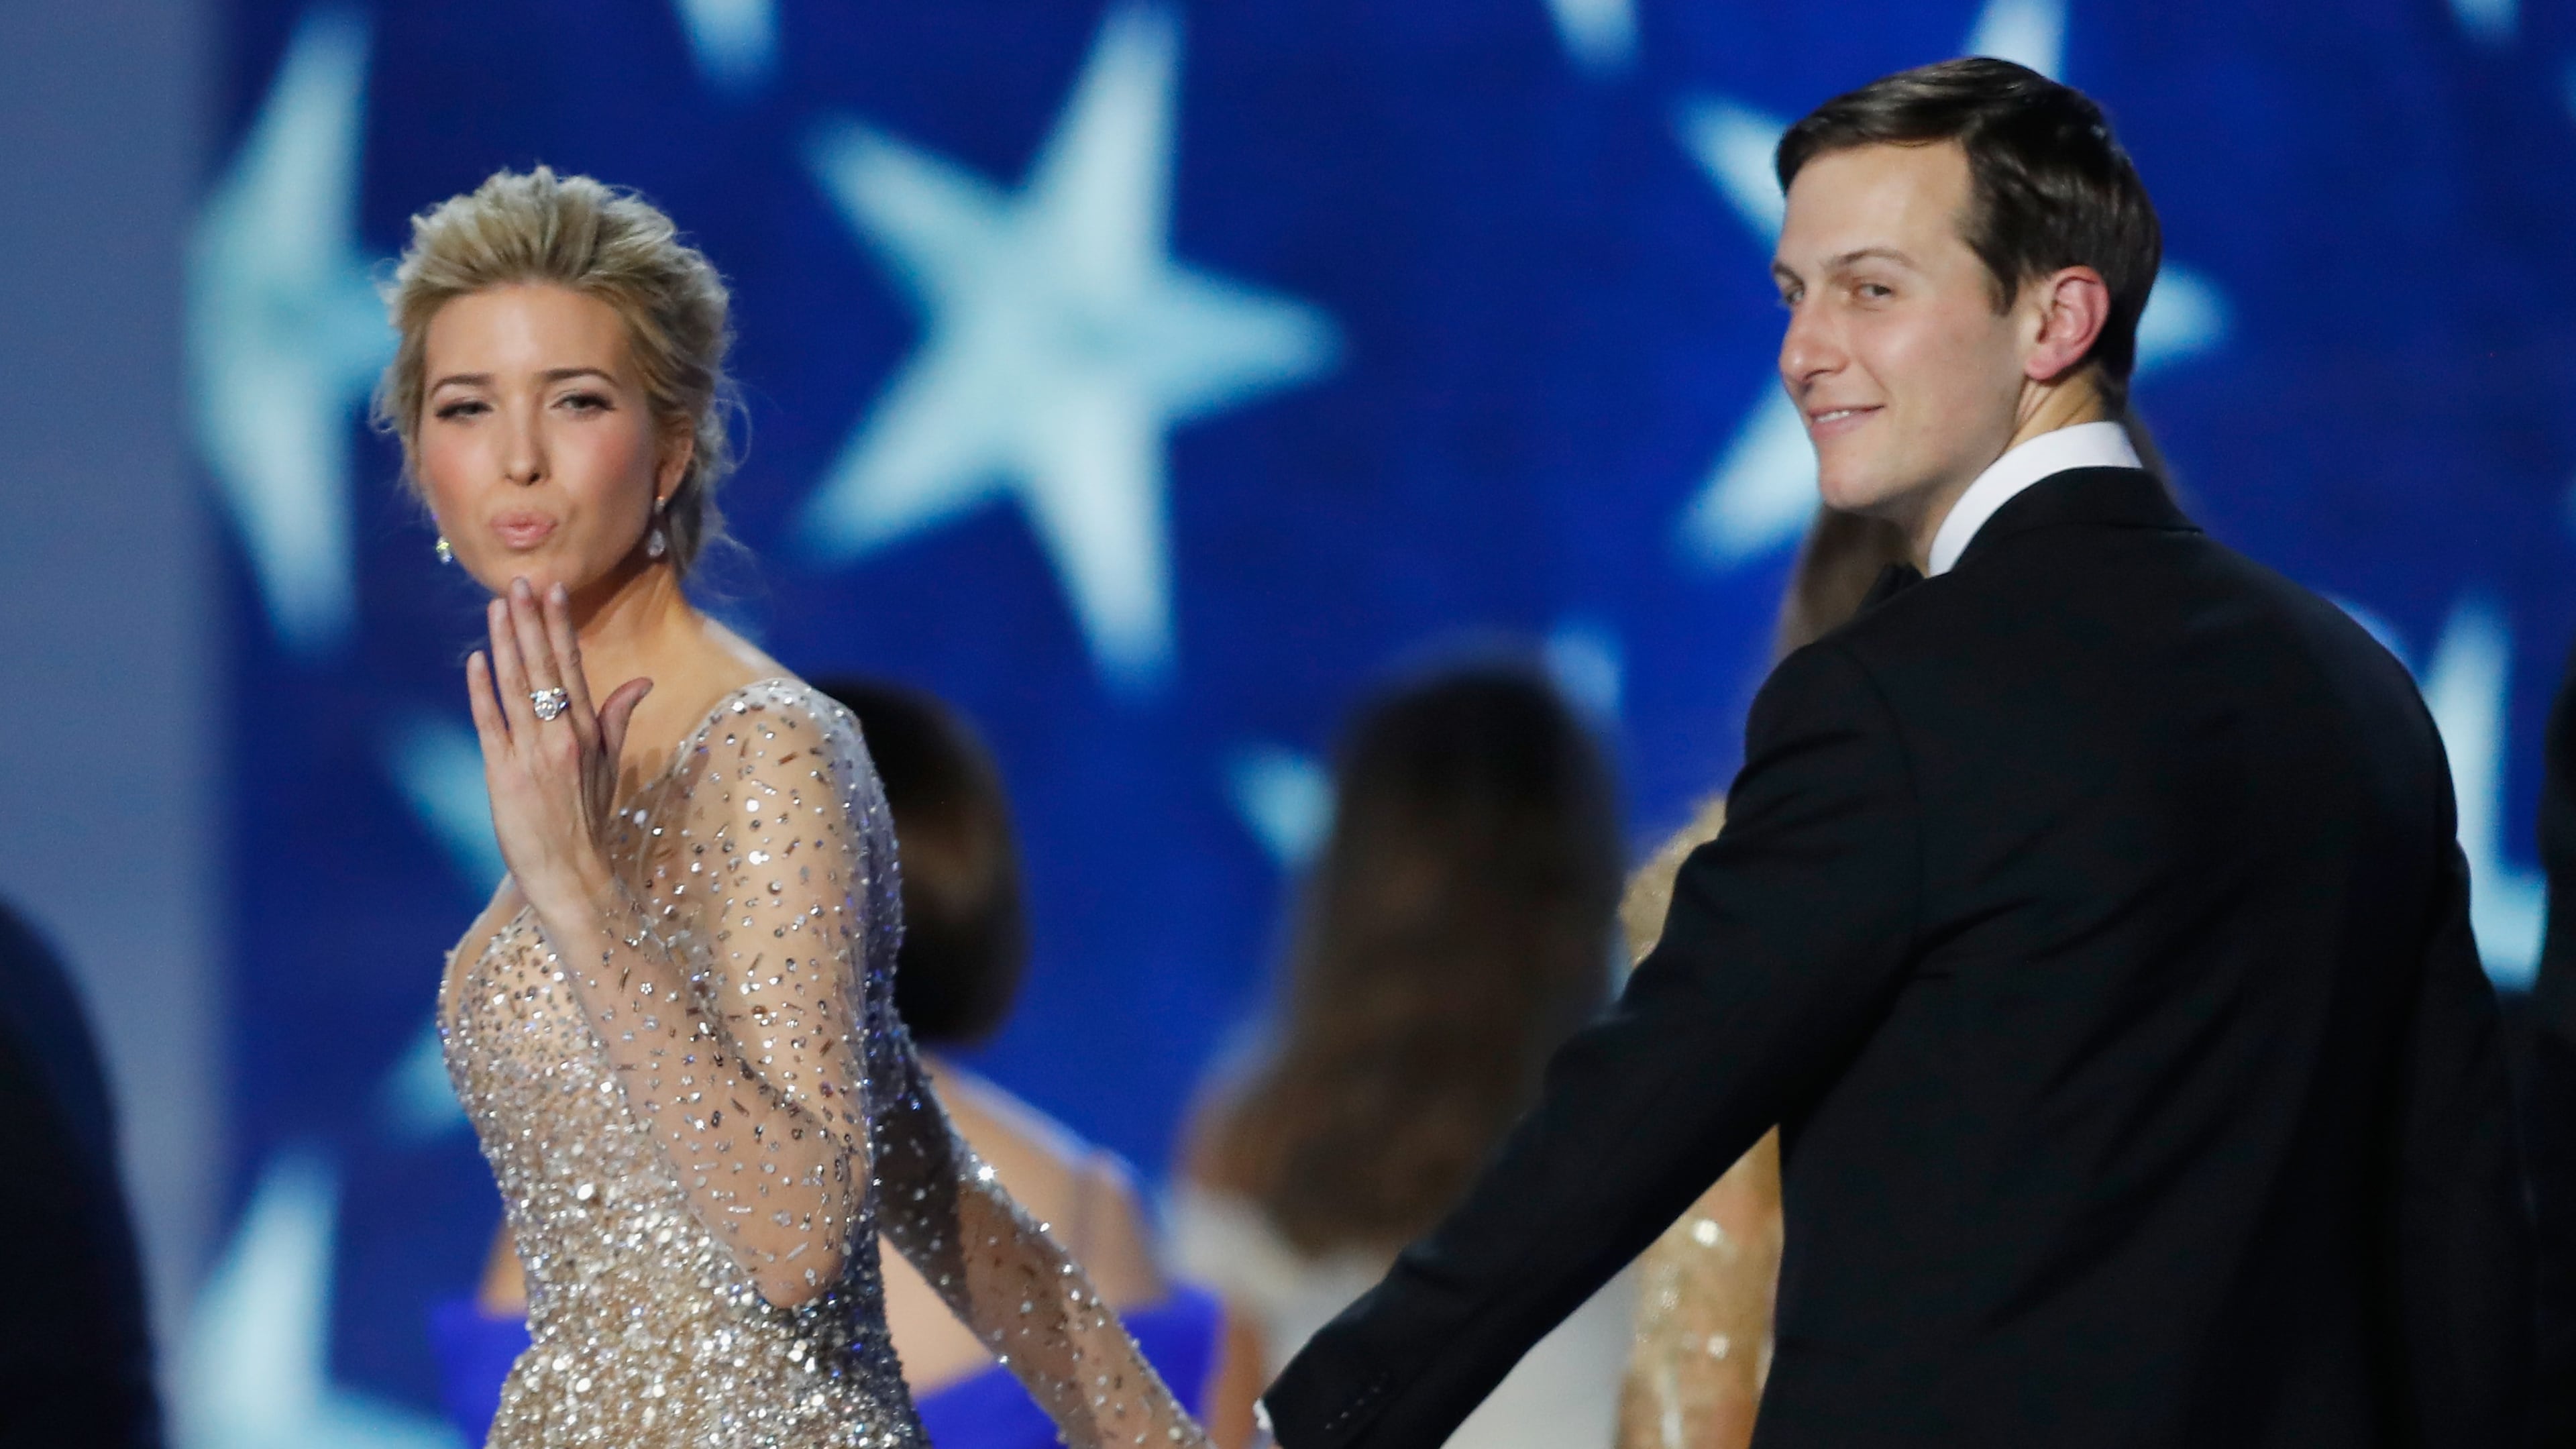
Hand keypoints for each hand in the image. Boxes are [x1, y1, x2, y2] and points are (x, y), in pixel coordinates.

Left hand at [466, 577, 652, 916]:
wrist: (570, 871)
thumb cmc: (588, 818)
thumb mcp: (609, 765)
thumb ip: (617, 718)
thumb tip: (641, 681)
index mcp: (588, 731)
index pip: (572, 666)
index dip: (560, 626)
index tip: (553, 591)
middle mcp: (562, 735)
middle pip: (544, 667)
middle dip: (530, 622)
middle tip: (519, 582)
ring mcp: (532, 752)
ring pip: (517, 686)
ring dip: (506, 643)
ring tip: (497, 606)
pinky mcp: (504, 771)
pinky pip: (491, 722)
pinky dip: (482, 689)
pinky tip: (476, 659)